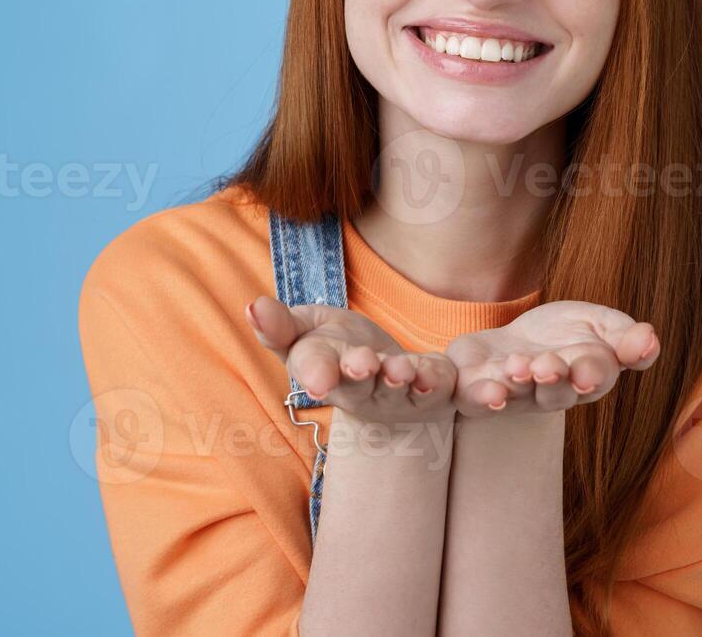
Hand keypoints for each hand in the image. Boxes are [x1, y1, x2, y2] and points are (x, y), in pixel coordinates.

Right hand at [247, 295, 457, 422]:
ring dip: (403, 379)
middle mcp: (362, 390)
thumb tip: (252, 307)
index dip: (317, 374)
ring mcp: (400, 395)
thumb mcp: (305, 331)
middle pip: (360, 385)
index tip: (318, 381)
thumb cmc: (336, 347)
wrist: (386, 370)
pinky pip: (443, 389)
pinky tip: (449, 379)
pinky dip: (447, 385)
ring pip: (402, 391)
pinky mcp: (437, 391)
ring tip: (403, 370)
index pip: (315, 371)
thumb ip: (281, 326)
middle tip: (363, 364)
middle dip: (361, 373)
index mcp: (325, 372)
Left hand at [443, 300, 659, 416]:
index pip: (595, 377)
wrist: (511, 338)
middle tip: (548, 365)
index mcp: (586, 376)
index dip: (592, 374)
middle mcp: (549, 394)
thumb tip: (650, 339)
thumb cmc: (564, 334)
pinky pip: (474, 399)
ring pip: (516, 396)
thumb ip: (624, 336)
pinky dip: (480, 395)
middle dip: (553, 380)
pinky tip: (487, 389)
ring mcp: (511, 394)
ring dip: (517, 384)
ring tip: (517, 366)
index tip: (588, 371)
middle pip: (555, 395)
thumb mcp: (600, 323)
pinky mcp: (473, 390)